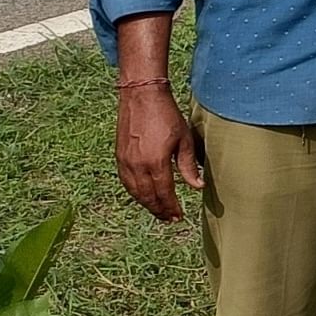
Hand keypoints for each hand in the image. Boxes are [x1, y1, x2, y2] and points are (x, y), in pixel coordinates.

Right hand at [115, 85, 204, 221]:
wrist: (142, 96)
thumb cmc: (166, 115)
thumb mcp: (184, 140)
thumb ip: (188, 166)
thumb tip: (197, 187)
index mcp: (156, 163)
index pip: (164, 193)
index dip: (171, 207)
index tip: (179, 216)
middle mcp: (138, 166)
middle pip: (148, 197)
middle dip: (159, 210)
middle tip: (170, 218)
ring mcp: (125, 162)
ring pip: (135, 192)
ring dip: (147, 204)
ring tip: (159, 211)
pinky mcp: (119, 156)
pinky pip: (126, 182)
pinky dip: (135, 193)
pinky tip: (143, 195)